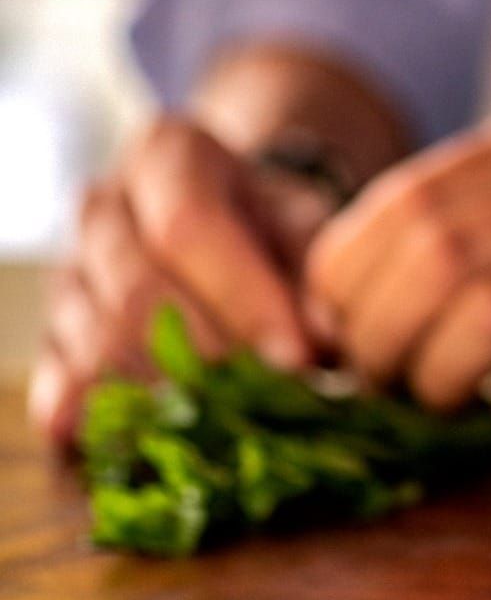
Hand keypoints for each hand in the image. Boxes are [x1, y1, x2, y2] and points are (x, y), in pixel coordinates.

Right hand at [30, 116, 331, 446]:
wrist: (231, 222)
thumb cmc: (272, 223)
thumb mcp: (306, 221)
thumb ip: (317, 271)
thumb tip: (327, 338)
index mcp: (167, 154)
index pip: (187, 224)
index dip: (242, 297)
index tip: (295, 357)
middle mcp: (104, 207)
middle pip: (135, 291)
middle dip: (208, 356)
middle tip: (267, 402)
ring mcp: (69, 273)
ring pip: (97, 344)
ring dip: (166, 395)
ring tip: (229, 428)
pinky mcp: (54, 336)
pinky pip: (61, 384)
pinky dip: (100, 421)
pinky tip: (143, 444)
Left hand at [305, 102, 490, 440]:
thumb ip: (472, 217)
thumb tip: (336, 297)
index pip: (409, 196)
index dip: (345, 271)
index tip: (332, 319)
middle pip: (434, 258)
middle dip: (377, 334)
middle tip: (374, 374)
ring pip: (485, 318)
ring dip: (435, 376)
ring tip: (438, 394)